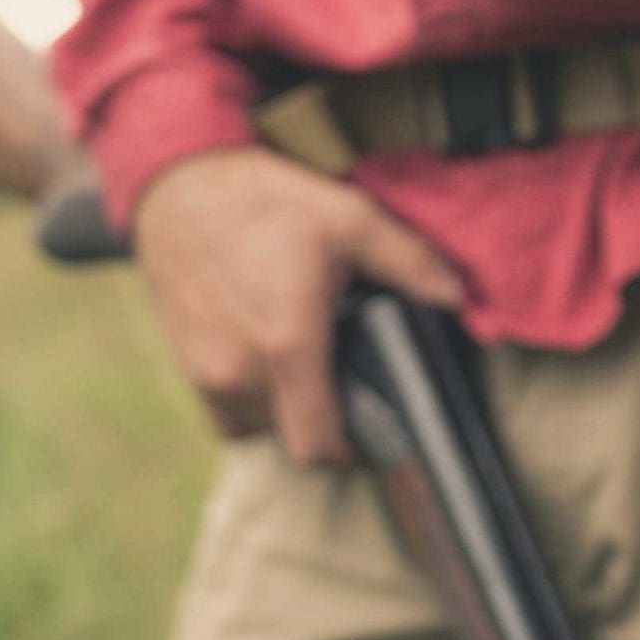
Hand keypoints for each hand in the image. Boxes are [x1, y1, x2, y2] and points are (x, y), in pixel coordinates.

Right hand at [134, 146, 461, 464]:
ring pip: (260, 427)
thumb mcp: (351, 218)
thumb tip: (456, 297)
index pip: (317, 445)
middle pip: (293, 438)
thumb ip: (409, 262)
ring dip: (289, 413)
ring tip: (314, 369)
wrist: (182, 186)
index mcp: (288, 343)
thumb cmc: (267, 201)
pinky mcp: (185, 365)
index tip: (376, 433)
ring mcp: (205, 373)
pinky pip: (227, 413)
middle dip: (327, 423)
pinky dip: (254, 403)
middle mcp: (240, 369)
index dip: (351, 453)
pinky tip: (274, 362)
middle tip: (353, 385)